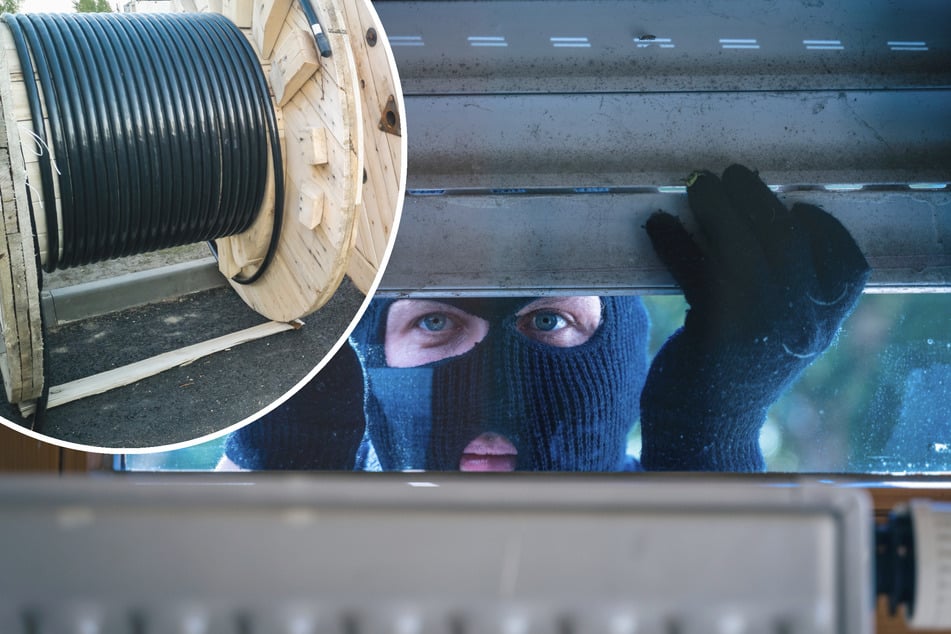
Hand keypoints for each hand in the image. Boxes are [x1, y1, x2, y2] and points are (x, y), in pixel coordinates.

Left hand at [639, 164, 869, 470]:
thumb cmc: (730, 373)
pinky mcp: (719, 336)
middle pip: (788, 244)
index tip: (793, 206)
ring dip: (718, 210)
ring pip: (747, 252)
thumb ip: (773, 286)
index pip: (846, 267)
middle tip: (728, 173)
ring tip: (694, 183)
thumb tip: (740, 217)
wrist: (701, 436)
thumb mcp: (768, 331)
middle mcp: (804, 329)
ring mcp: (765, 333)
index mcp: (823, 327)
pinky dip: (676, 243)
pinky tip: (656, 224)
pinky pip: (700, 273)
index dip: (820, 228)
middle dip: (757, 200)